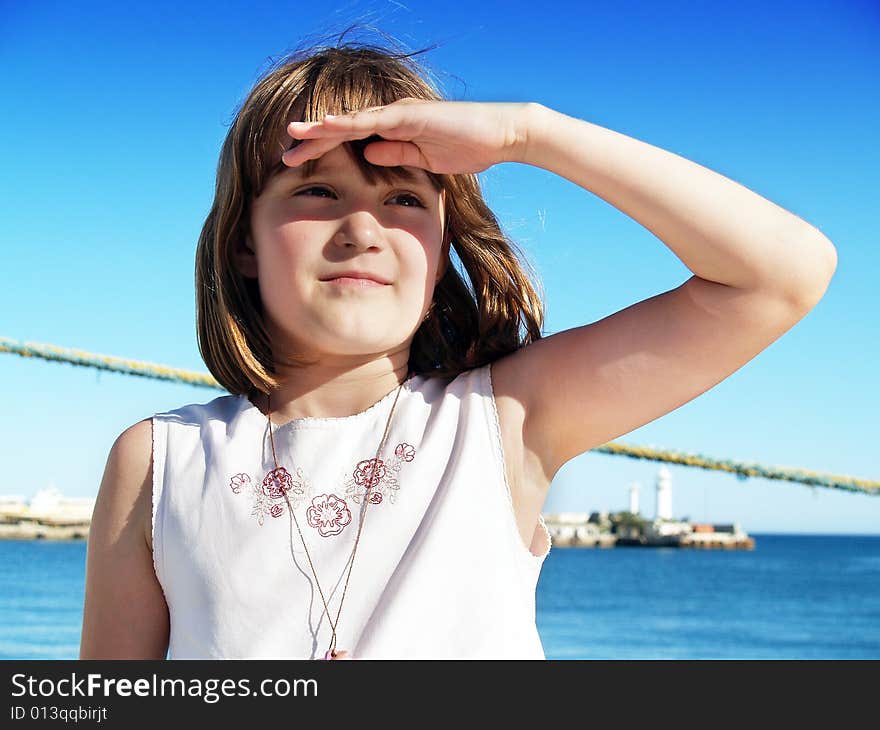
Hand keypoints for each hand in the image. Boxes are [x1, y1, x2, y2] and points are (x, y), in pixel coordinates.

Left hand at [282, 98, 537, 174]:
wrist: (500, 135)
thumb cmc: (467, 147)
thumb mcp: (423, 161)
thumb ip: (395, 156)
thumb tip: (367, 157)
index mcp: (392, 131)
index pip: (349, 142)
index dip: (323, 152)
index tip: (299, 165)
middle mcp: (390, 118)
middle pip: (342, 131)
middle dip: (312, 142)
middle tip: (283, 153)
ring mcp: (398, 115)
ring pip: (350, 122)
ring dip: (320, 130)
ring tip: (292, 135)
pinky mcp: (409, 116)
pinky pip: (373, 120)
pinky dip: (348, 123)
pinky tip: (326, 126)